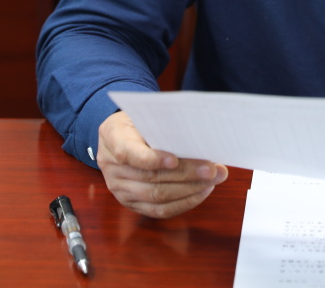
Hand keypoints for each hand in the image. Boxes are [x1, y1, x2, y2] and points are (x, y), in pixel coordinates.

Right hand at [97, 110, 228, 218]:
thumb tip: (195, 140)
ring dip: (189, 190)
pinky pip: (159, 210)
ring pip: (157, 197)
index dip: (152, 159)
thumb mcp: (144, 114)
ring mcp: (120, 189)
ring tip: (212, 180)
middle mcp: (112, 168)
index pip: (129, 153)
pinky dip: (183, 202)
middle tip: (211, 169)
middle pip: (150, 178)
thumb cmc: (137, 122)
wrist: (119, 136)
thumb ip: (162, 126)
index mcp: (112, 138)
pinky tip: (201, 191)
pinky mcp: (132, 204)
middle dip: (185, 175)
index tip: (175, 160)